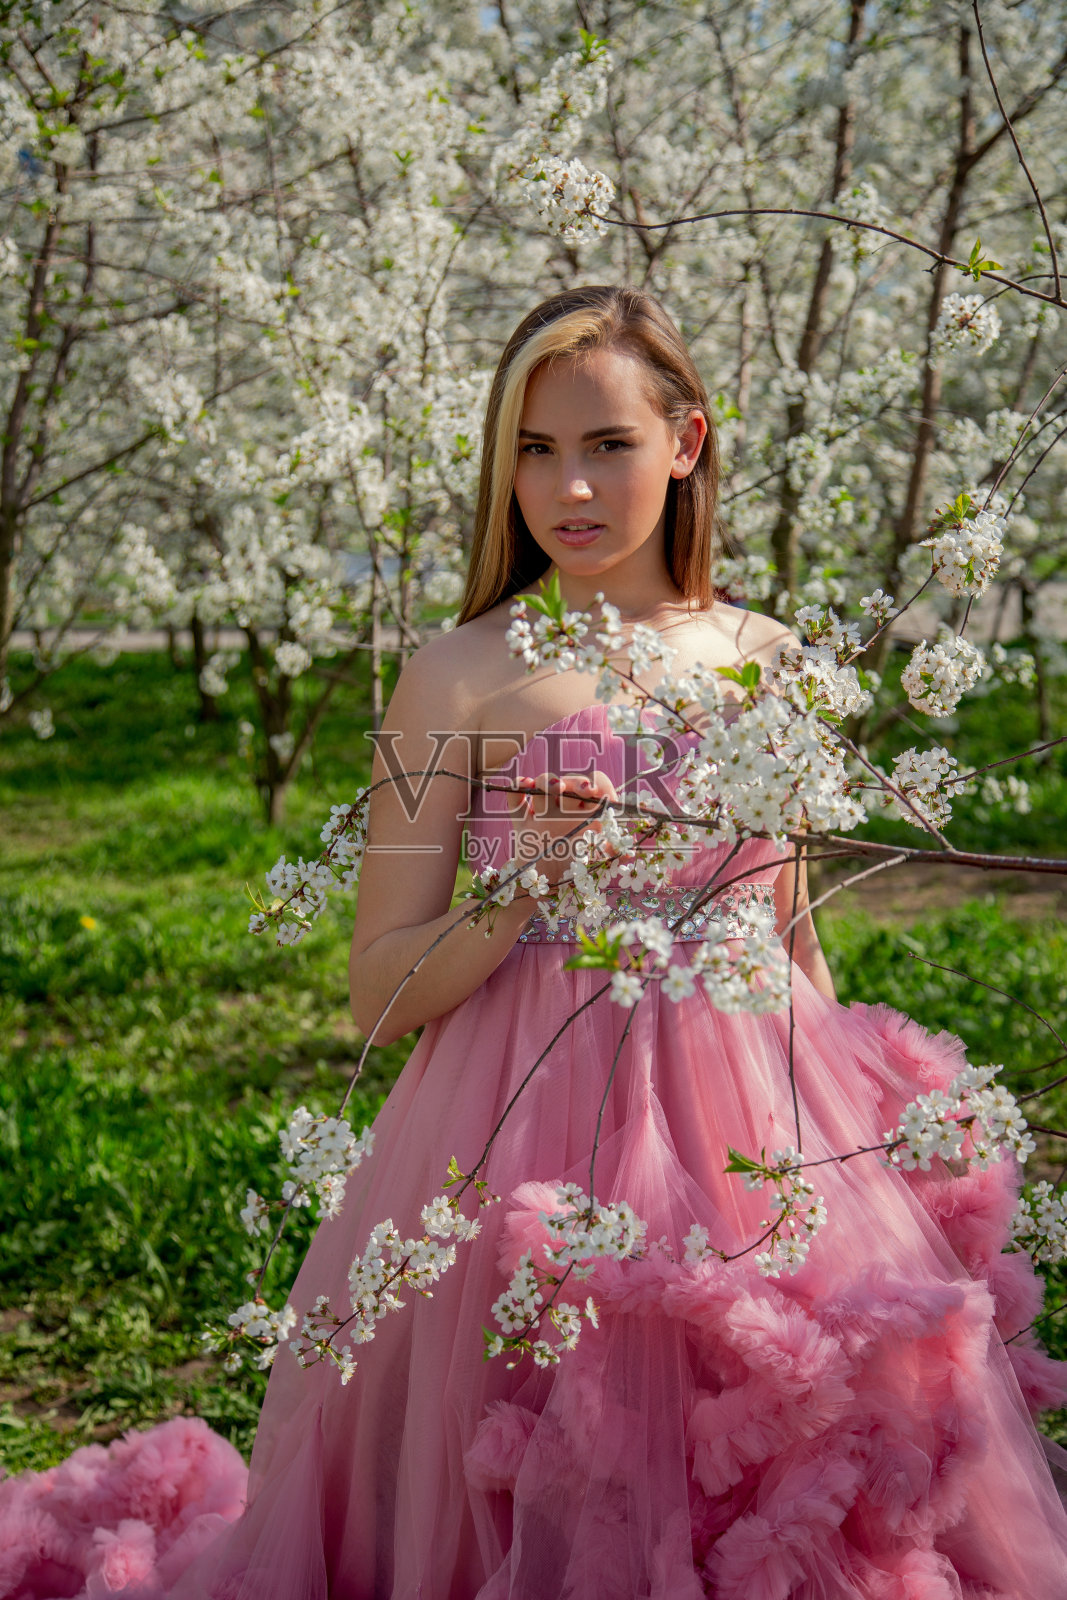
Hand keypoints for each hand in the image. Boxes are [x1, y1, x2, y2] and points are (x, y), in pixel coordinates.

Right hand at [510, 769, 620, 887]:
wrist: (544, 889)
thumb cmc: (574, 873)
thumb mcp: (596, 864)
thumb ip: (611, 855)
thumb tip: (628, 854)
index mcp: (587, 814)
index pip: (596, 786)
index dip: (601, 786)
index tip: (601, 796)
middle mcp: (565, 809)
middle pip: (570, 782)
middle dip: (577, 782)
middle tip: (585, 790)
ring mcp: (542, 813)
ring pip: (542, 785)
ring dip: (547, 782)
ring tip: (555, 788)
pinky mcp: (521, 822)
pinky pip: (516, 799)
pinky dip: (517, 788)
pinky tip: (524, 785)